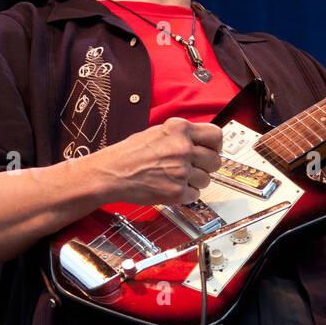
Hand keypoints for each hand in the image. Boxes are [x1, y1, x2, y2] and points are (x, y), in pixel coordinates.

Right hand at [90, 117, 223, 205]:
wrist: (110, 173)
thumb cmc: (128, 154)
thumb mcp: (158, 132)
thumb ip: (182, 135)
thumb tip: (203, 142)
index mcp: (179, 129)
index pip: (216, 135)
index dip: (215, 146)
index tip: (211, 151)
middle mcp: (183, 148)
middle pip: (215, 160)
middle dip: (207, 166)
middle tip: (193, 168)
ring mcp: (181, 170)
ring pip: (206, 179)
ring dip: (195, 181)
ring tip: (176, 177)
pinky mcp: (177, 192)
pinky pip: (195, 195)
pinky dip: (186, 194)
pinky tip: (172, 187)